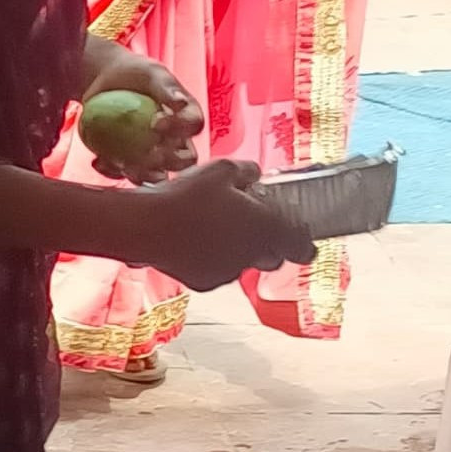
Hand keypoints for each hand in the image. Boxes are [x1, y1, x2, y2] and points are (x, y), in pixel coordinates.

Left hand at [80, 47, 201, 179]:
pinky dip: (113, 172)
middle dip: (169, 161)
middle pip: (185, 160)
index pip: (194, 126)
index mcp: (186, 116)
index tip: (155, 123)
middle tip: (146, 153)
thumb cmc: (134, 73)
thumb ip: (166, 87)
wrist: (106, 81)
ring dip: (142, 175)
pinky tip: (99, 162)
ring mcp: (155, 154)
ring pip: (158, 176)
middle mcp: (177, 140)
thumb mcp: (151, 73)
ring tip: (121, 163)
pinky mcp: (131, 162)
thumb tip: (180, 103)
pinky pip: (126, 174)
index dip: (180, 129)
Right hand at [130, 159, 319, 291]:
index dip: (305, 245)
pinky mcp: (203, 282)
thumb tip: (254, 175)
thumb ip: (247, 172)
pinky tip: (194, 243)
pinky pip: (217, 271)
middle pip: (273, 257)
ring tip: (214, 230)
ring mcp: (228, 272)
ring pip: (243, 264)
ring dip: (237, 251)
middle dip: (268, 244)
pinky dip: (212, 260)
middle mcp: (252, 255)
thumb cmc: (187, 195)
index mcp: (266, 227)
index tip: (304, 242)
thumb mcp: (222, 169)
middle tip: (252, 225)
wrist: (145, 228)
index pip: (301, 246)